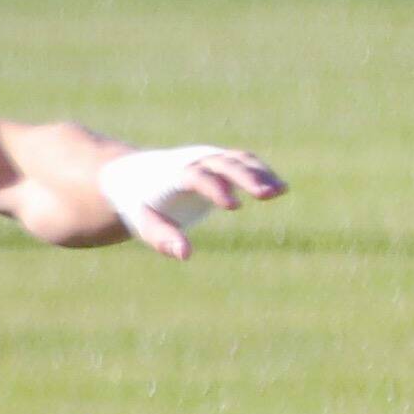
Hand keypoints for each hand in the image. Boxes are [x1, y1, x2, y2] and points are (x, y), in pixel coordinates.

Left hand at [97, 143, 282, 257]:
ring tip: (281, 191)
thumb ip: (161, 237)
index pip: (197, 177)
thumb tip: (185, 254)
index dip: (216, 189)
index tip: (234, 206)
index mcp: (174, 173)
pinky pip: (243, 162)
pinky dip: (261, 172)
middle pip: (224, 163)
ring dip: (260, 173)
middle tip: (268, 193)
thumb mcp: (142, 221)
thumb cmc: (138, 202)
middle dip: (246, 177)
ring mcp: (208, 158)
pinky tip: (281, 189)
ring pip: (238, 160)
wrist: (131, 174)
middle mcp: (194, 160)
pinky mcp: (218, 162)